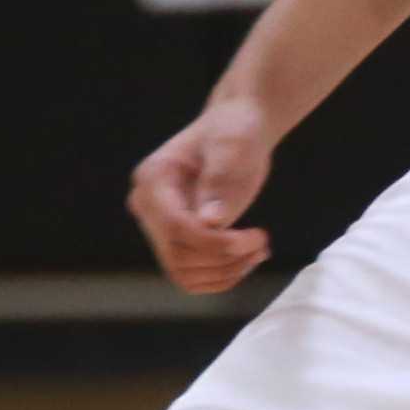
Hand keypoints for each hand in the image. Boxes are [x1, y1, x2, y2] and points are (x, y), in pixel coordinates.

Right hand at [129, 101, 282, 292]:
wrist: (237, 132)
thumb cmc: (235, 132)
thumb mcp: (233, 146)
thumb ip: (220, 179)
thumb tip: (209, 221)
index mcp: (152, 179)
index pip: (174, 228)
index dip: (214, 243)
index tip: (255, 237)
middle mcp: (148, 207)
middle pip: (178, 256)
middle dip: (224, 258)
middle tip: (261, 243)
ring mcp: (160, 228)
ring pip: (184, 273)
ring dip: (226, 272)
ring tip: (258, 250)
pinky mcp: (177, 242)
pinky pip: (192, 277)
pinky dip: (222, 277)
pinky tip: (247, 258)